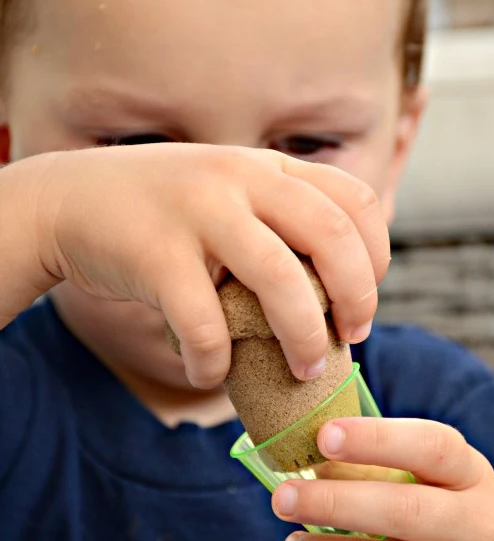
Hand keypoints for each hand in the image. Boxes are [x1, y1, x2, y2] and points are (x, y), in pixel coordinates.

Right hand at [27, 144, 389, 385]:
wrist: (69, 199)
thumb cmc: (165, 212)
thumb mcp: (229, 191)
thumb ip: (280, 218)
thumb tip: (342, 287)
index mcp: (268, 166)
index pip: (357, 200)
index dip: (377, 258)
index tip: (364, 302)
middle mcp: (241, 178)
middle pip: (333, 236)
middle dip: (357, 299)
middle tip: (351, 340)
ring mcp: (198, 211)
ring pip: (281, 280)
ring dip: (304, 337)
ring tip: (305, 370)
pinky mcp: (157, 252)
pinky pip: (206, 325)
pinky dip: (216, 363)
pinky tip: (210, 374)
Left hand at [272, 417, 493, 540]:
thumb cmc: (444, 533)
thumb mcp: (433, 491)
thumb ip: (380, 473)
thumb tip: (308, 465)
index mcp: (474, 477)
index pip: (432, 447)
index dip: (376, 439)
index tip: (324, 436)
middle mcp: (483, 529)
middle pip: (401, 511)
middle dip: (331, 503)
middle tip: (282, 498)